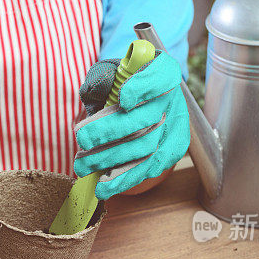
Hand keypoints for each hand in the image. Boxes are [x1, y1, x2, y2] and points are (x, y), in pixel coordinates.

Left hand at [74, 51, 190, 199]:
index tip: (124, 99)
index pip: (160, 77)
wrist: (140, 102)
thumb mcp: (110, 73)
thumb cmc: (121, 84)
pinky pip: (150, 168)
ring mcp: (176, 127)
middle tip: (82, 140)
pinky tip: (105, 186)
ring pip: (147, 148)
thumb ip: (101, 79)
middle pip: (146, 119)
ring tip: (84, 167)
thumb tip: (95, 90)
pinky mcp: (173, 151)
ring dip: (112, 160)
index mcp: (162, 72)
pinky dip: (126, 178)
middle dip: (111, 131)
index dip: (145, 88)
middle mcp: (173, 100)